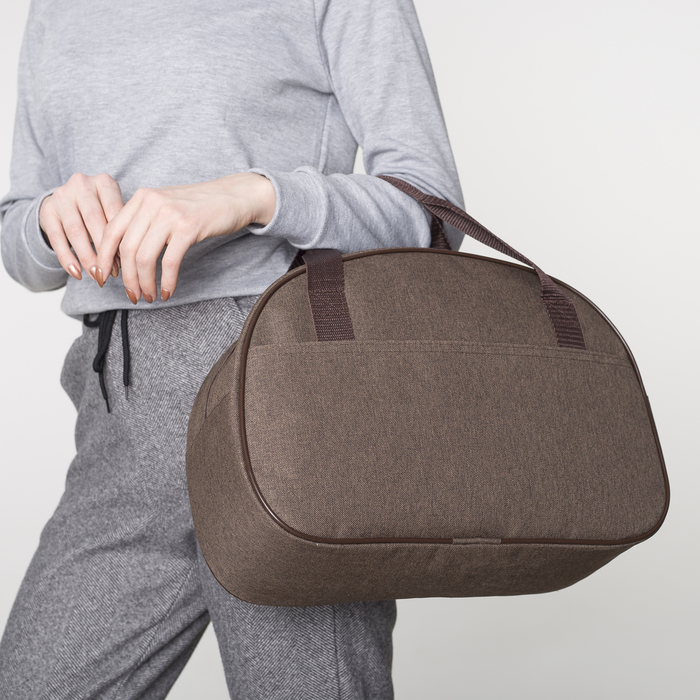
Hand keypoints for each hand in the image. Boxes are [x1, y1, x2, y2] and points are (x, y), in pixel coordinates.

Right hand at [39, 173, 124, 280]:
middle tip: (112, 272)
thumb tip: (127, 261)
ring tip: (97, 276)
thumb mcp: (113, 211)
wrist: (68, 201)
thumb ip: (120, 229)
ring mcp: (62, 195)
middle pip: (95, 221)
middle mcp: (82, 184)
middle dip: (105, 250)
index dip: (121, 239)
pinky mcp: (47, 210)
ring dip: (87, 257)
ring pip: (76, 231)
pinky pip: (57, 238)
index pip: (115, 212)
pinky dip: (68, 258)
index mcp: (104, 182)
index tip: (128, 262)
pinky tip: (77, 273)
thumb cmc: (101, 209)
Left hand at [93, 173, 275, 302]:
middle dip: (127, 278)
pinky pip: (169, 261)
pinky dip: (166, 281)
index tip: (104, 278)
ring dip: (144, 283)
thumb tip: (122, 255)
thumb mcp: (165, 206)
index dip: (103, 258)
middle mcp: (151, 203)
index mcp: (141, 198)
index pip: (111, 232)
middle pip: (126, 249)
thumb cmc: (200, 207)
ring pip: (144, 257)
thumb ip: (144, 223)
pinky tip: (167, 292)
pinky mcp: (188, 227)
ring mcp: (170, 214)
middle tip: (132, 295)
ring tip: (149, 296)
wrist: (233, 196)